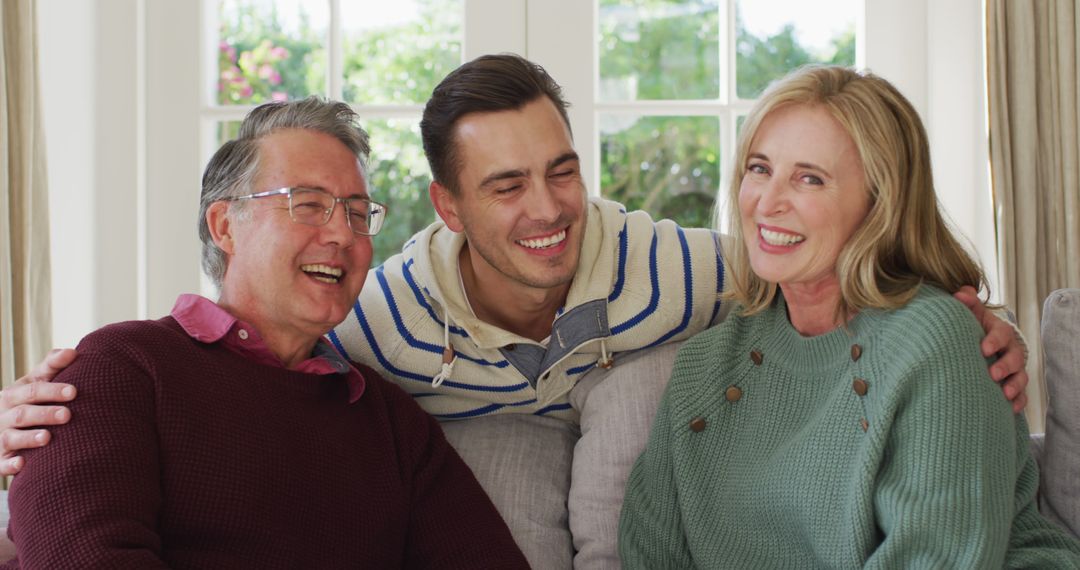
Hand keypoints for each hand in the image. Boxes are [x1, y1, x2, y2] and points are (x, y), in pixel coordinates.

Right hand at [0, 348, 78, 474]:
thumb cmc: (26, 402)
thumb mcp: (34, 383)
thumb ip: (52, 366)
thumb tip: (72, 351)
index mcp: (13, 395)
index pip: (33, 391)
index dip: (53, 390)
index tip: (75, 391)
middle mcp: (3, 416)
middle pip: (24, 414)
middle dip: (45, 414)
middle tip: (68, 415)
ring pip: (10, 438)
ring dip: (28, 438)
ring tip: (47, 437)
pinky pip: (0, 464)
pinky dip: (9, 465)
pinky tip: (22, 464)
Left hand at [953, 286, 1028, 413]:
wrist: (982, 344)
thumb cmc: (974, 328)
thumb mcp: (972, 315)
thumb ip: (967, 303)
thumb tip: (960, 292)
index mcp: (999, 332)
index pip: (1001, 333)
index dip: (994, 341)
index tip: (983, 349)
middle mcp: (1010, 350)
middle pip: (1015, 357)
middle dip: (1005, 366)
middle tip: (993, 374)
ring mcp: (1014, 369)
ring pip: (1020, 377)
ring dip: (1014, 385)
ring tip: (1004, 394)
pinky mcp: (1013, 385)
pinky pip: (1021, 395)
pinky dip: (1018, 401)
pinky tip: (1011, 409)